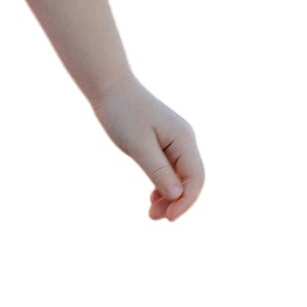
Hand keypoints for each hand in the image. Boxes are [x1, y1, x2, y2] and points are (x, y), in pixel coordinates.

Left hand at [91, 73, 203, 221]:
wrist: (111, 88)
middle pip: (191, 179)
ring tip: (152, 213)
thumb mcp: (138, 145)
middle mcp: (185, 140)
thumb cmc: (122, 113)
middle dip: (178, 202)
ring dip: (170, 196)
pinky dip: (164, 185)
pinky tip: (153, 198)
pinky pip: (171, 169)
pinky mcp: (164, 143)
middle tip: (156, 218)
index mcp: (183, 139)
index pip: (196, 177)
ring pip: (181, 176)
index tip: (169, 218)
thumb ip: (158, 170)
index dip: (186, 201)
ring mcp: (176, 141)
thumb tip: (177, 195)